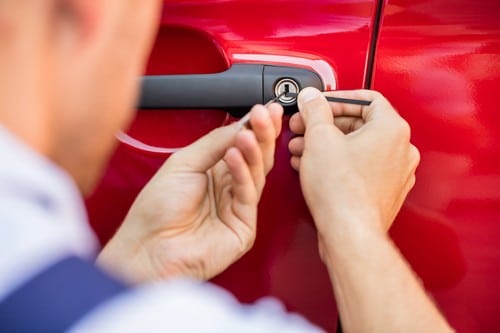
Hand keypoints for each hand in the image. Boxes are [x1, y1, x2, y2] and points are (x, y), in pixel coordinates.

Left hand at [98, 103, 282, 282]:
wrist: (147, 247)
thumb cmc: (157, 209)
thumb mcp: (183, 163)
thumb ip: (214, 142)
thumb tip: (241, 124)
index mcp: (213, 171)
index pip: (241, 145)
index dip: (254, 127)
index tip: (263, 109)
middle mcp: (228, 187)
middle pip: (255, 157)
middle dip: (262, 134)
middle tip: (265, 115)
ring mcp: (237, 207)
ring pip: (257, 173)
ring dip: (254, 150)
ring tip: (247, 134)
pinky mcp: (243, 226)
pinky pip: (248, 194)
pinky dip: (243, 173)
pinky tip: (235, 156)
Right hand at [288, 88, 419, 236]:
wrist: (349, 232)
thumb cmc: (342, 192)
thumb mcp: (319, 138)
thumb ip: (314, 110)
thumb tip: (311, 98)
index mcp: (392, 129)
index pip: (367, 98)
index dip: (336, 99)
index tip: (318, 105)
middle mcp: (401, 149)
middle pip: (360, 123)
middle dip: (326, 125)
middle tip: (304, 127)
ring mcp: (396, 173)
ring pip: (358, 147)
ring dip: (328, 144)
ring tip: (304, 149)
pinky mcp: (385, 191)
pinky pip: (361, 167)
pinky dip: (339, 162)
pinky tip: (316, 167)